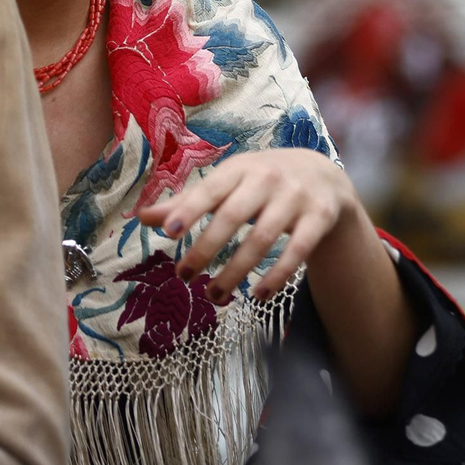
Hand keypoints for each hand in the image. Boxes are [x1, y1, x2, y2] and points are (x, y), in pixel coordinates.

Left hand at [136, 148, 358, 304]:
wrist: (322, 174)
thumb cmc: (259, 180)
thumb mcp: (226, 183)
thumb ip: (187, 202)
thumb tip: (142, 218)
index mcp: (238, 169)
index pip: (209, 190)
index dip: (189, 210)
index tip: (168, 234)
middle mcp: (267, 179)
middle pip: (233, 216)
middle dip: (207, 248)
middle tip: (184, 277)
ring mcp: (295, 197)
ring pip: (263, 238)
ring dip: (237, 270)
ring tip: (215, 295)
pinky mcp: (320, 217)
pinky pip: (298, 250)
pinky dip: (278, 274)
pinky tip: (259, 295)